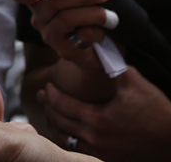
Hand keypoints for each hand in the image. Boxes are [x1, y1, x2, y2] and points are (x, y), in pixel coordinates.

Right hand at [7, 0, 112, 72]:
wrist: (101, 50)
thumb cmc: (89, 13)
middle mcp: (39, 15)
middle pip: (51, 1)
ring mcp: (49, 33)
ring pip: (66, 18)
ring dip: (94, 13)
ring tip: (110, 15)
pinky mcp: (64, 50)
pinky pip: (79, 36)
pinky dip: (96, 31)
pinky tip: (103, 32)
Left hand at [36, 66, 170, 160]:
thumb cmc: (156, 111)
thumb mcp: (132, 82)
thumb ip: (110, 64)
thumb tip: (96, 48)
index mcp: (95, 118)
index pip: (60, 104)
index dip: (50, 93)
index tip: (47, 86)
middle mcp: (93, 138)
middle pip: (57, 122)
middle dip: (47, 107)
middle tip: (43, 96)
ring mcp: (99, 152)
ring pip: (64, 140)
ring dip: (54, 125)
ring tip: (50, 114)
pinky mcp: (107, 160)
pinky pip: (77, 150)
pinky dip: (68, 140)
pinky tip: (67, 131)